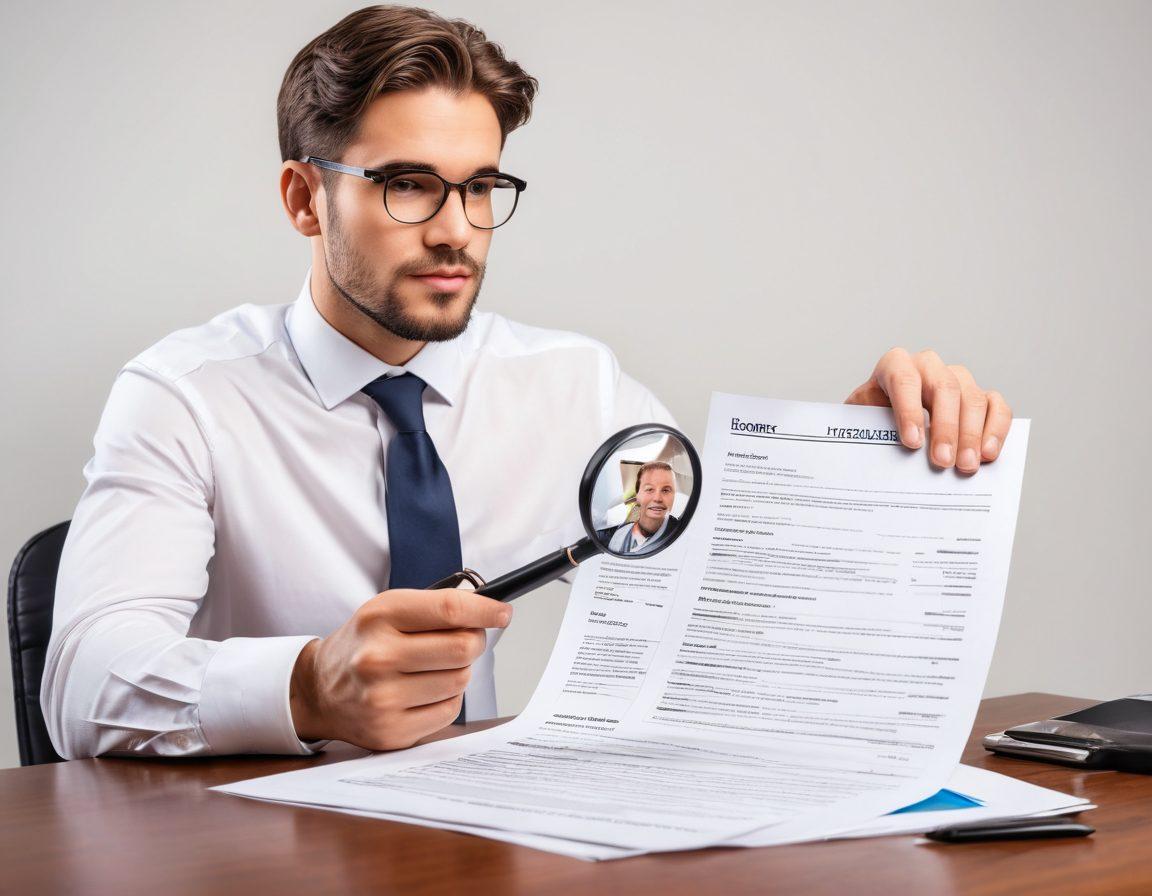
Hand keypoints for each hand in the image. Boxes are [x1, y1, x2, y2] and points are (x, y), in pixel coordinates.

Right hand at [289, 588, 511, 749]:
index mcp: (379, 617)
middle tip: (466, 640)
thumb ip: (436, 607)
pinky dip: (447, 698)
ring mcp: (383, 699)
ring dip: (458, 672)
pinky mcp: (392, 731)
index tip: (502, 613)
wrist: (319, 690)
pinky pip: (449, 710)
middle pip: (463, 648)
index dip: (485, 610)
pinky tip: (424, 692)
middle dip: (474, 642)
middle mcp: (378, 657)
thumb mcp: (389, 610)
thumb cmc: (364, 644)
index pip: (450, 609)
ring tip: (432, 668)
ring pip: (460, 681)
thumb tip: (490, 611)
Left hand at [845, 348, 1012, 473]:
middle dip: (945, 427)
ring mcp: (957, 379)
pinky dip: (996, 429)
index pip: (904, 379)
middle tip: (943, 462)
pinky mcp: (978, 397)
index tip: (912, 443)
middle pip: (945, 388)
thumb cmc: (871, 422)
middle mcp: (928, 366)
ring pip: (973, 397)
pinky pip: (995, 406)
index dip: (909, 410)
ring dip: (971, 434)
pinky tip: (987, 454)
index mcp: (894, 366)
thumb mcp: (861, 424)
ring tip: (966, 466)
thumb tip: (883, 462)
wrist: (880, 423)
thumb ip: (870, 433)